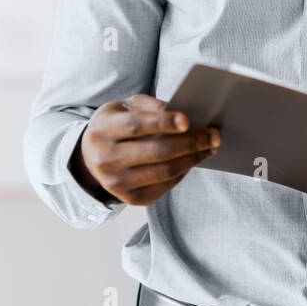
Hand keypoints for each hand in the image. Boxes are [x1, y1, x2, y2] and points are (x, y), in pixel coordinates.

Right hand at [71, 94, 220, 205]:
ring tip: (210, 146)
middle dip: (190, 143)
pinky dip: (184, 171)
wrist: (91, 156)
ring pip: (164, 172)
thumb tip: (186, 116)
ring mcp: (117, 183)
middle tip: (214, 135)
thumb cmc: (116, 124)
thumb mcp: (125, 107)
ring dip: (193, 158)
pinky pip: (165, 186)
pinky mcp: (131, 199)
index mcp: (103, 130)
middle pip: (156, 152)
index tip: (189, 120)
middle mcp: (106, 159)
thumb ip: (151, 107)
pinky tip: (193, 159)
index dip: (163, 123)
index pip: (136, 126)